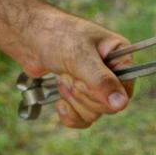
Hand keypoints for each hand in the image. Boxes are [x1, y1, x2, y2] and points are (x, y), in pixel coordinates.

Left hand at [21, 5, 133, 127]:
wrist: (29, 36)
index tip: (86, 81)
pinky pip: (83, 118)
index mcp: (120, 56)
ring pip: (95, 112)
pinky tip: (59, 101)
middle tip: (70, 74)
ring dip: (73, 100)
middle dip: (83, 94)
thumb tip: (121, 104)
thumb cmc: (58, 37)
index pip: (126, 88)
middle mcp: (111, 71)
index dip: (105, 92)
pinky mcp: (80, 95)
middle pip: (108, 104)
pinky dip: (69, 113)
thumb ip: (102, 81)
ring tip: (63, 78)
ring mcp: (95, 85)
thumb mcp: (80, 57)